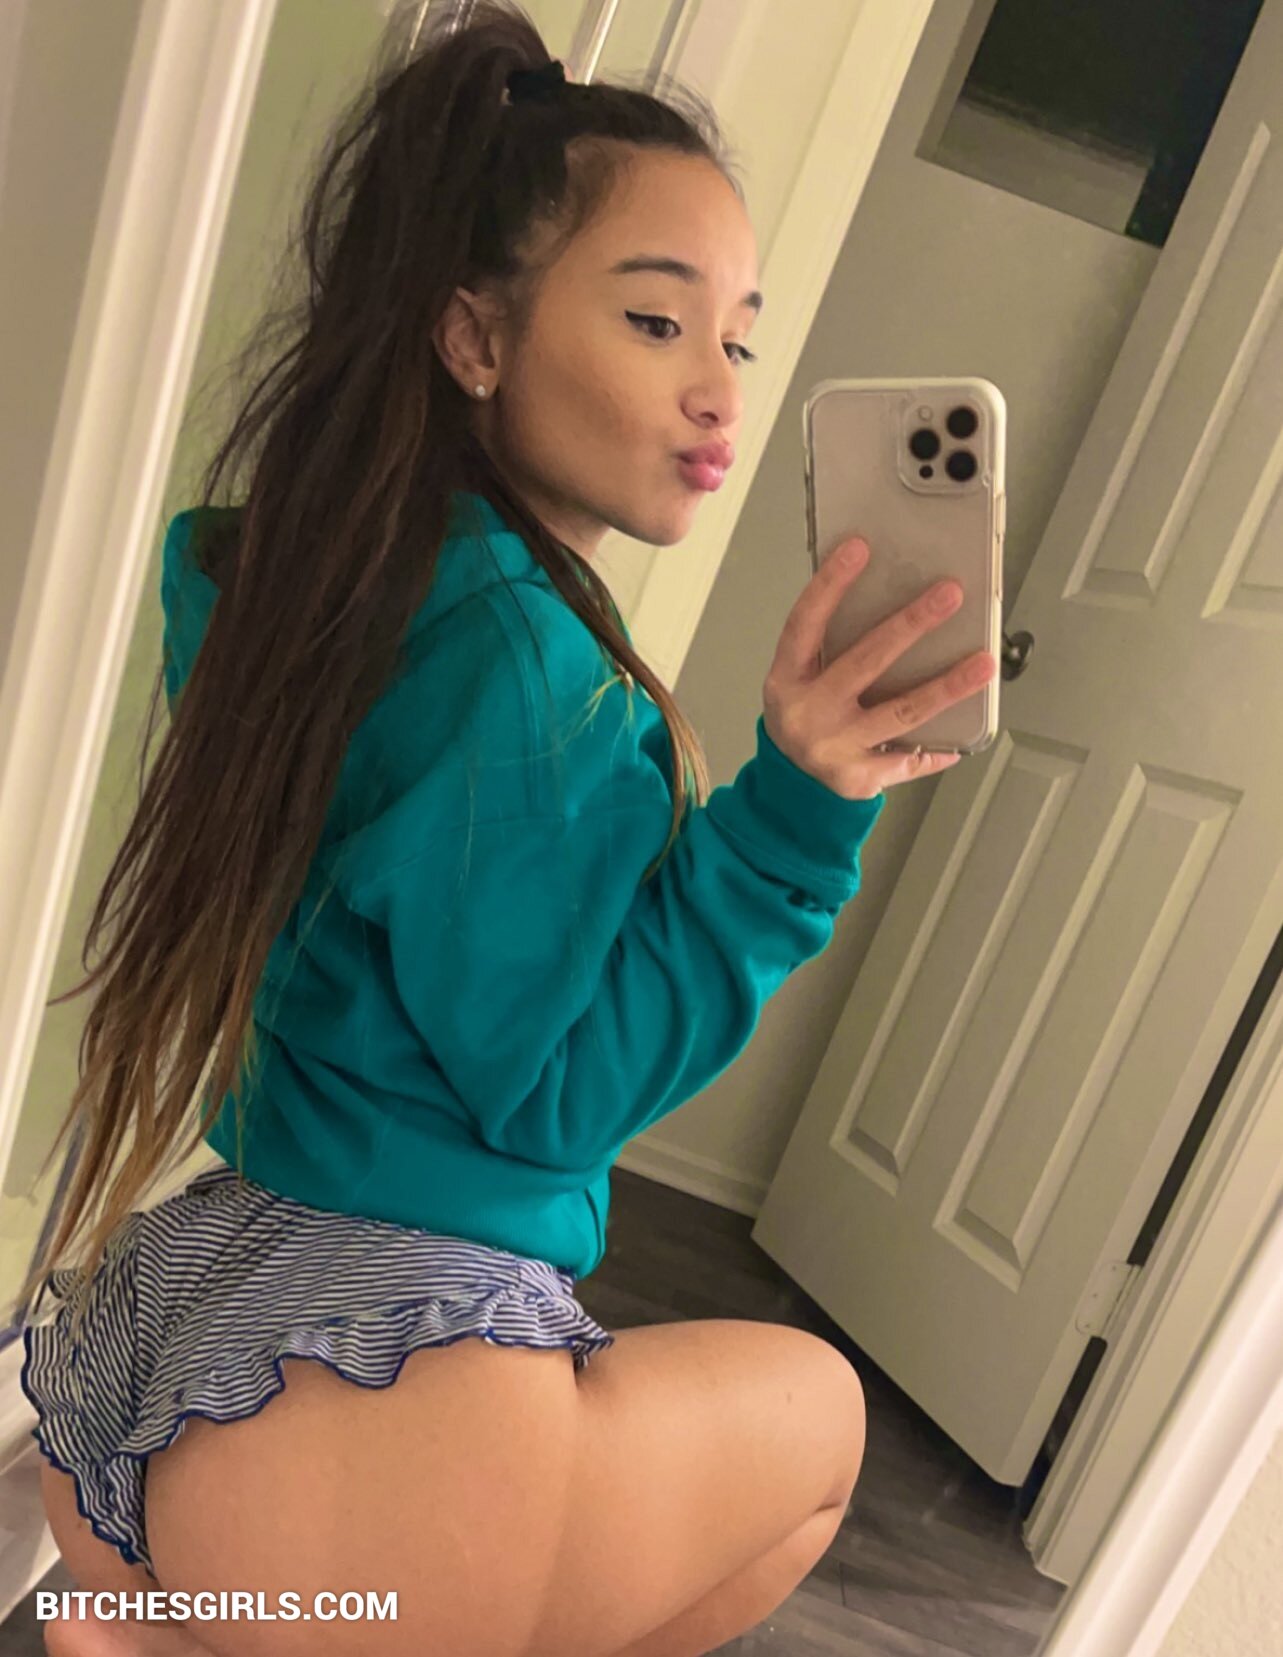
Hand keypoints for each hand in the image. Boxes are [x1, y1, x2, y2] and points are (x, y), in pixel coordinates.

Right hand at [762, 537, 996, 800]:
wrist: (788, 786)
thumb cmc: (803, 717)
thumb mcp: (798, 680)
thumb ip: (828, 646)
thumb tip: (888, 597)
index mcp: (787, 679)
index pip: (805, 623)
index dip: (830, 585)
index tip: (859, 549)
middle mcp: (808, 712)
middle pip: (865, 662)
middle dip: (911, 625)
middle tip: (949, 596)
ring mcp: (834, 747)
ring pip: (901, 712)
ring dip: (946, 686)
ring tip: (983, 663)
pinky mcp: (859, 778)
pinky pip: (908, 760)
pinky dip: (938, 750)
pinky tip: (963, 740)